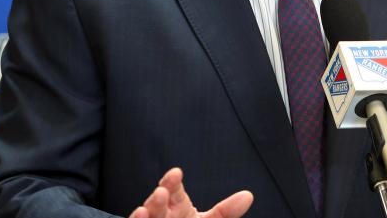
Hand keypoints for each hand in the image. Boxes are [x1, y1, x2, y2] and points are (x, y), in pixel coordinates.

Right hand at [128, 167, 252, 217]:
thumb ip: (225, 212)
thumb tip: (248, 196)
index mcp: (175, 205)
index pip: (172, 189)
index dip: (172, 181)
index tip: (176, 173)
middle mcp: (160, 215)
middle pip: (155, 204)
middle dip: (156, 198)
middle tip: (161, 192)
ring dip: (143, 214)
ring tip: (143, 211)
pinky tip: (139, 216)